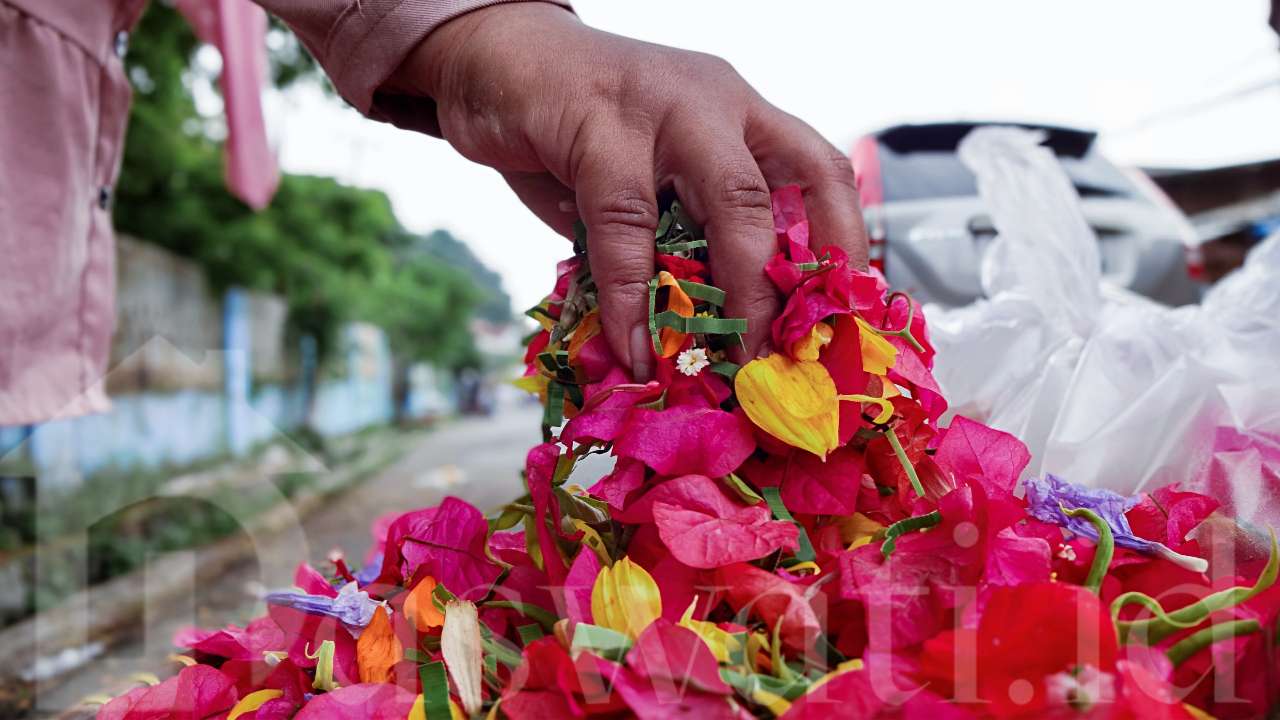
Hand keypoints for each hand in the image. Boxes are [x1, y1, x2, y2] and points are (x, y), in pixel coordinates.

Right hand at [392, 3, 866, 379]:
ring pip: (728, 199)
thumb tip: (708, 330)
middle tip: (778, 359)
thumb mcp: (645, 181)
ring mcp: (663, 107)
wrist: (493, 58)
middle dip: (787, 285)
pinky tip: (632, 339)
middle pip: (786, 189)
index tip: (839, 319)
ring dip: (732, 292)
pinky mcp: (599, 122)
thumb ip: (676, 237)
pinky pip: (626, 219)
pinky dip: (632, 291)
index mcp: (738, 116)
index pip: (819, 173)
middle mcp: (714, 104)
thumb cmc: (574, 130)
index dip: (842, 245)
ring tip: (721, 361)